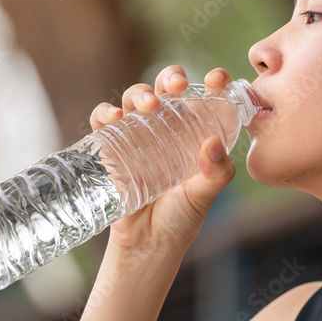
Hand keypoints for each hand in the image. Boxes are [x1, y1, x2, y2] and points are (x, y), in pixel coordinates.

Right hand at [89, 66, 236, 266]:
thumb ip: (216, 173)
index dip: (213, 82)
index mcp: (194, 131)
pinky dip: (105, 112)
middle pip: (166, 88)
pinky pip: (103, 120)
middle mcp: (166, 127)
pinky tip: (114, 118)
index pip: (205, 97)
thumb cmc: (181, 217)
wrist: (148, 243)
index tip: (218, 79)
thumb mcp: (204, 195)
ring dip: (139, 93)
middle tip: (177, 86)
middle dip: (171, 77)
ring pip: (134, 98)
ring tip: (148, 105)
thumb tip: (213, 143)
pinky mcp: (111, 146)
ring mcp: (137, 134)